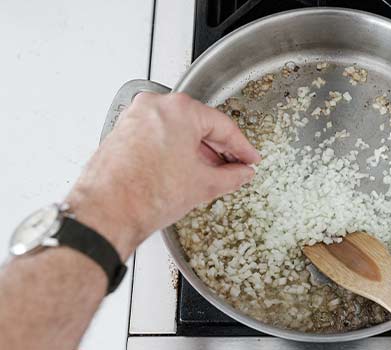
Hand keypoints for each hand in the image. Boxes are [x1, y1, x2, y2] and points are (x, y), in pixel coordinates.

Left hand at [65, 92, 260, 258]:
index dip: (242, 147)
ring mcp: (135, 118)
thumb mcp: (203, 185)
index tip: (250, 158)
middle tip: (235, 166)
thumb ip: (231, 176)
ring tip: (211, 173)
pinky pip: (157, 136)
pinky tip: (183, 171)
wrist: (105, 214)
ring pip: (177, 130)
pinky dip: (174, 151)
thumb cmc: (144, 197)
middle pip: (199, 125)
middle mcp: (155, 107)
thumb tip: (242, 173)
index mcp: (179, 110)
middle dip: (219, 149)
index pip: (223, 126)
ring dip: (197, 151)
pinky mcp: (121, 133)